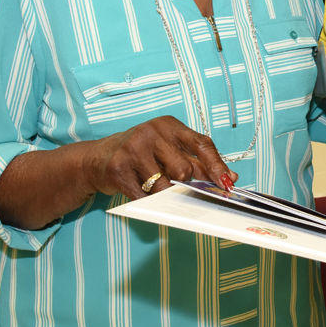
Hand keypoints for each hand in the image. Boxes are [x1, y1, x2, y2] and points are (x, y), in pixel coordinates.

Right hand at [81, 116, 236, 198]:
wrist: (97, 158)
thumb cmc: (140, 155)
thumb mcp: (168, 150)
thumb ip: (197, 162)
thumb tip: (229, 178)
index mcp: (168, 125)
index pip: (201, 143)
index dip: (217, 165)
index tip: (228, 183)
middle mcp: (151, 132)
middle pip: (184, 169)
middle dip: (185, 184)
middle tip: (176, 185)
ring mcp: (133, 149)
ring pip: (163, 186)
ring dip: (162, 194)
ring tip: (151, 185)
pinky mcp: (118, 168)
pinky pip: (143, 196)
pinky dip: (146, 201)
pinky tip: (139, 190)